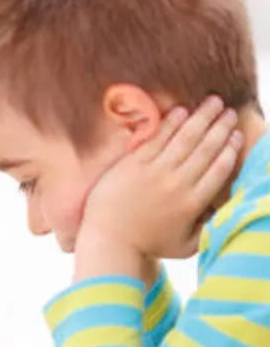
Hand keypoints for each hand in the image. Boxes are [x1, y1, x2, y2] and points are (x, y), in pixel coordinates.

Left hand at [76, 96, 242, 278]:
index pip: (220, 169)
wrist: (110, 241)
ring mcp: (155, 172)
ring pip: (184, 139)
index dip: (230, 148)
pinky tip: (181, 111)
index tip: (237, 134)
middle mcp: (178, 184)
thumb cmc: (148, 245)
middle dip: (220, 127)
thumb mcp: (188, 245)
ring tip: (212, 102)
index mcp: (194, 203)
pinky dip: (171, 124)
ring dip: (201, 118)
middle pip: (206, 148)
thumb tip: (222, 209)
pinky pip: (157, 139)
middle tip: (228, 111)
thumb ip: (208, 227)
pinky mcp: (134, 165)